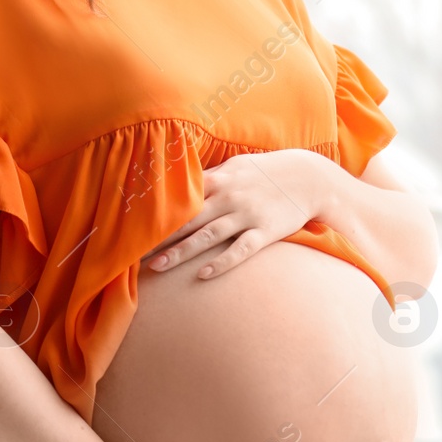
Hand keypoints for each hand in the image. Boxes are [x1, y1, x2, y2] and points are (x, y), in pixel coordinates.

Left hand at [141, 149, 335, 279]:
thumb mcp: (236, 166)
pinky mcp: (265, 231)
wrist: (310, 177)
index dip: (156, 210)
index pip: (180, 196)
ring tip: (157, 267)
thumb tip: (180, 185)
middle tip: (133, 252)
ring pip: (207, 236)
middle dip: (159, 236)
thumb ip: (210, 177)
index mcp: (220, 179)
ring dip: (180, 252)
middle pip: (187, 219)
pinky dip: (222, 262)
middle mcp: (230, 196)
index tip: (132, 223)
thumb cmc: (267, 172)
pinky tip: (204, 274)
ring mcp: (247, 215)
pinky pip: (240, 250)